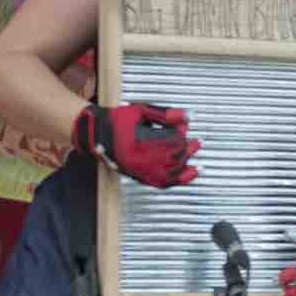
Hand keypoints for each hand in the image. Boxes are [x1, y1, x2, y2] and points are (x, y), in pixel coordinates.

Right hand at [71, 102, 200, 187]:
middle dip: (187, 150)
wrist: (96, 135)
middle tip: (196, 143)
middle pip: (174, 157)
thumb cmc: (117, 121)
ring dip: (187, 167)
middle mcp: (141, 160)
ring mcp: (141, 171)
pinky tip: (188, 176)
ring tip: (198, 164)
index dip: (181, 134)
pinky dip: (178, 180)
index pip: (171, 141)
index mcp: (141, 143)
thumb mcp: (140, 111)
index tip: (185, 127)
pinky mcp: (140, 177)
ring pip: (171, 173)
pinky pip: (163, 183)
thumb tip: (186, 116)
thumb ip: (164, 114)